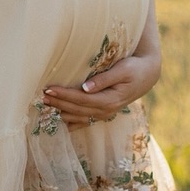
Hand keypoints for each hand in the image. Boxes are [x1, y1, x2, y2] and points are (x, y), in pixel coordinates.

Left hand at [43, 48, 160, 125]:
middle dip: (58, 103)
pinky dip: (70, 121)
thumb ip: (104, 79)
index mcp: (109, 100)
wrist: (147, 75)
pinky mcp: (103, 113)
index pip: (81, 99)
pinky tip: (58, 119)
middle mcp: (106, 110)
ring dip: (61, 112)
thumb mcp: (123, 70)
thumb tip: (85, 87)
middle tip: (41, 95)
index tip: (49, 88)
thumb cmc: (134, 68)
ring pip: (78, 117)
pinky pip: (84, 121)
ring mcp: (104, 114)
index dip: (64, 95)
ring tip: (45, 105)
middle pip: (76, 109)